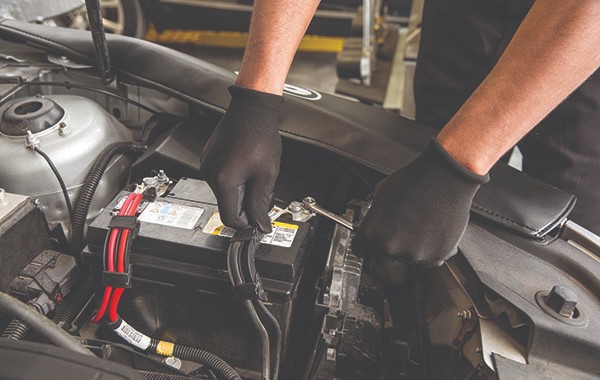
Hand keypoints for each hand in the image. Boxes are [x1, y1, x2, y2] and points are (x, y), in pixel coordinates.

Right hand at [199, 85, 283, 232]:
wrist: (251, 110)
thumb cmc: (259, 135)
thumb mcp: (266, 174)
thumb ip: (261, 203)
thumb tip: (260, 224)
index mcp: (223, 181)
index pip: (229, 218)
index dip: (245, 224)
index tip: (257, 222)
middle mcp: (210, 174)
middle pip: (227, 204)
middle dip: (245, 203)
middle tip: (262, 189)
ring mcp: (207, 165)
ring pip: (225, 191)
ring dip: (241, 189)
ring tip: (256, 171)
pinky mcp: (209, 158)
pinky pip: (221, 177)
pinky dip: (235, 178)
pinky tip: (247, 164)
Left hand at [352, 138, 488, 270]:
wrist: (444, 179)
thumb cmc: (415, 182)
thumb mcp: (381, 194)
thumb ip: (374, 216)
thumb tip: (375, 220)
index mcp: (372, 232)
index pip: (360, 250)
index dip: (365, 244)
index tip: (370, 242)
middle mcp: (390, 248)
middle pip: (381, 259)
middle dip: (387, 249)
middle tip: (398, 232)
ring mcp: (413, 255)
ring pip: (405, 260)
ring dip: (409, 249)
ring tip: (418, 227)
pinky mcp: (435, 257)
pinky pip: (426, 261)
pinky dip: (427, 250)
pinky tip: (430, 232)